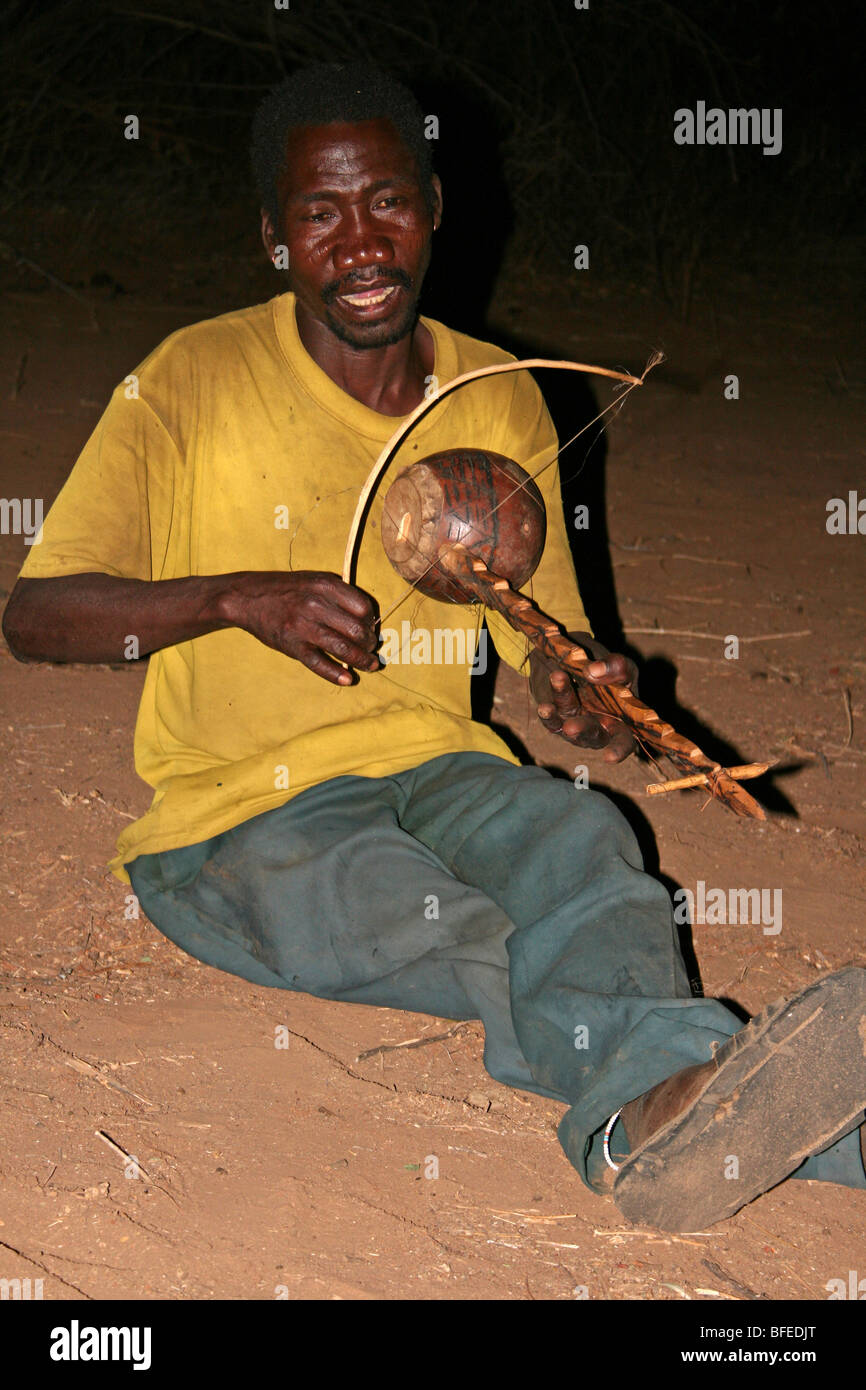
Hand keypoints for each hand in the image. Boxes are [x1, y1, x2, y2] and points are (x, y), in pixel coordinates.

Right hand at [221, 570, 380, 684]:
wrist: (247, 597)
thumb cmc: (287, 590)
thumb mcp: (314, 580)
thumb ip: (339, 594)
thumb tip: (367, 618)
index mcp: (325, 585)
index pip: (363, 608)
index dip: (372, 621)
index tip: (371, 628)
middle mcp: (316, 604)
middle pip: (357, 630)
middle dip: (369, 643)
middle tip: (371, 649)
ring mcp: (303, 626)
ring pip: (343, 649)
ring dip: (362, 660)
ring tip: (370, 665)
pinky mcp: (292, 645)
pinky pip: (319, 664)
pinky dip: (336, 674)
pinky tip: (348, 680)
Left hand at [529, 632, 638, 761]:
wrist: (580, 665)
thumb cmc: (612, 674)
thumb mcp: (621, 667)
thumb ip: (616, 667)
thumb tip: (594, 670)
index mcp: (622, 722)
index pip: (625, 740)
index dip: (619, 750)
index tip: (610, 758)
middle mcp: (600, 729)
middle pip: (593, 736)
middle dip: (582, 731)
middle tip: (571, 727)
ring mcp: (577, 726)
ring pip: (568, 725)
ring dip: (558, 716)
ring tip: (547, 708)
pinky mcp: (559, 719)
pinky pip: (552, 720)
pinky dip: (547, 714)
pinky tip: (543, 707)